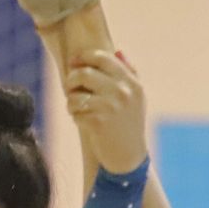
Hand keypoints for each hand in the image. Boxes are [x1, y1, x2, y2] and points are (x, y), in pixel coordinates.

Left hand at [64, 49, 147, 172]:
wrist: (129, 156)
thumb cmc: (128, 124)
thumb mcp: (137, 97)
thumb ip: (129, 72)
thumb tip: (117, 51)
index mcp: (132, 82)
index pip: (103, 57)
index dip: (83, 57)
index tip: (74, 62)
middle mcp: (123, 92)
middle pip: (83, 73)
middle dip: (71, 81)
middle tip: (71, 89)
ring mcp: (111, 107)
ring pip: (75, 94)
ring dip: (71, 101)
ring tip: (77, 108)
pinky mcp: (98, 122)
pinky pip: (74, 111)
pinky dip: (74, 115)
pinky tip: (83, 121)